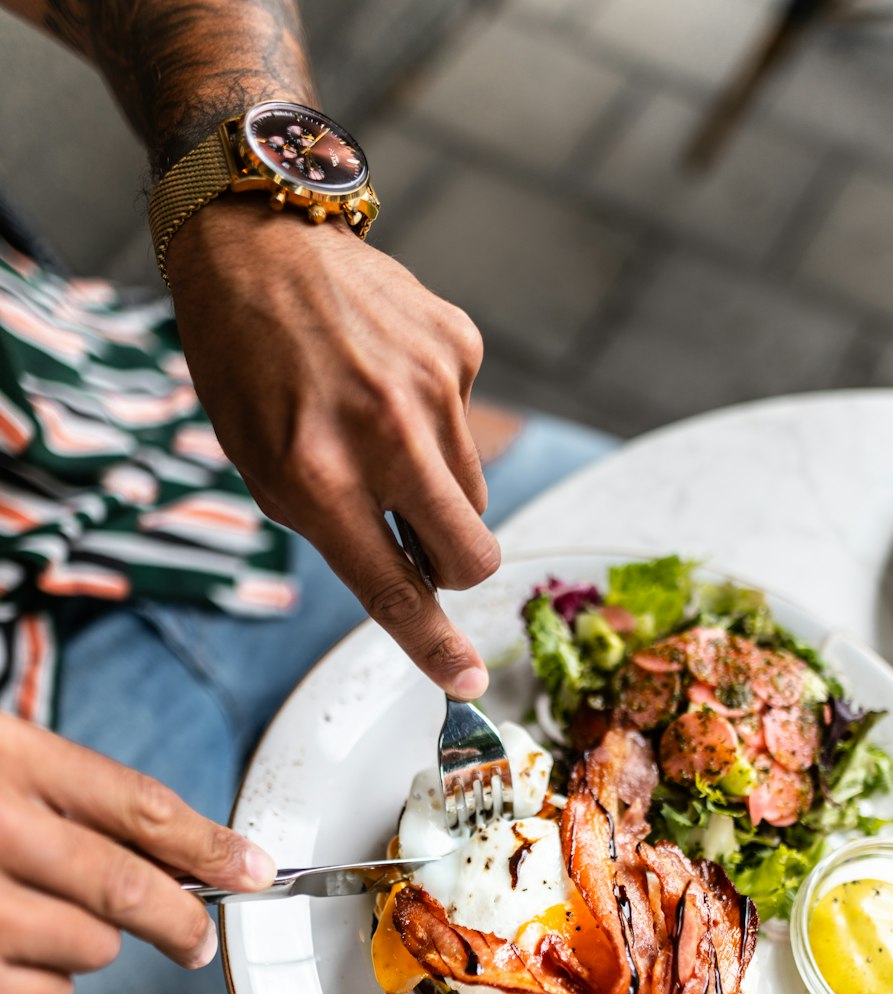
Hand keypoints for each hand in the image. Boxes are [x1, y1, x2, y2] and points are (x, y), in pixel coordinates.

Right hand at [0, 715, 275, 993]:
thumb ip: (60, 795)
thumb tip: (177, 852)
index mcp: (2, 757)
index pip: (136, 805)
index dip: (209, 843)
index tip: (252, 869)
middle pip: (127, 887)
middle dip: (180, 920)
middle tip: (194, 936)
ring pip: (88, 952)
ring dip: (84, 948)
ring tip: (32, 922)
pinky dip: (37, 990)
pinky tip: (3, 959)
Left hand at [168, 198, 498, 697]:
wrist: (257, 240)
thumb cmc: (245, 367)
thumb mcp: (261, 465)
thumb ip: (334, 529)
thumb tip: (413, 577)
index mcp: (316, 476)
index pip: (395, 589)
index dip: (434, 647)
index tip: (466, 682)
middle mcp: (384, 434)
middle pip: (471, 553)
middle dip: (453, 569)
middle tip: (419, 547)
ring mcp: (432, 386)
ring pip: (474, 493)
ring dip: (437, 491)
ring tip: (379, 439)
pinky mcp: (459, 346)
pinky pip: (468, 423)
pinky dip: (434, 421)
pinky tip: (385, 379)